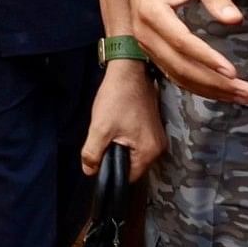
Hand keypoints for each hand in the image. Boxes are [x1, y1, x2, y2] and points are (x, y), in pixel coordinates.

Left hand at [80, 58, 166, 173]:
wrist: (129, 69)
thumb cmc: (117, 97)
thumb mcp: (100, 128)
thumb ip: (92, 153)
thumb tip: (89, 171)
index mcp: (149, 152)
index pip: (129, 177)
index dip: (112, 171)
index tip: (99, 160)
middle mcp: (158, 147)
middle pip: (132, 165)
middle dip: (115, 157)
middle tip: (102, 141)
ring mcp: (157, 136)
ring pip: (133, 153)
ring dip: (120, 147)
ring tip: (109, 131)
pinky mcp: (152, 126)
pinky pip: (137, 141)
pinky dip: (125, 138)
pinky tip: (117, 125)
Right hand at [119, 0, 247, 103]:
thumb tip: (235, 19)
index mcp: (153, 12)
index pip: (182, 42)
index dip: (207, 58)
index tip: (231, 70)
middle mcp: (146, 34)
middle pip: (180, 67)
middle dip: (214, 83)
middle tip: (244, 90)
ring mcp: (147, 46)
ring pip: (177, 76)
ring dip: (209, 89)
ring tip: (237, 95)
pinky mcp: (152, 52)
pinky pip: (174, 74)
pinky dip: (197, 85)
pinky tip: (217, 90)